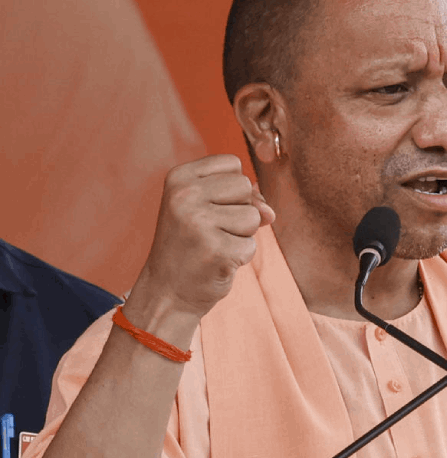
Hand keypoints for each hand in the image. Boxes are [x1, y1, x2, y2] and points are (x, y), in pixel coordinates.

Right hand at [126, 155, 275, 326]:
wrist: (166, 293)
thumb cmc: (191, 246)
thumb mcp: (207, 208)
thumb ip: (241, 198)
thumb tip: (269, 212)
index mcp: (179, 177)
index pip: (233, 164)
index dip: (232, 189)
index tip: (208, 208)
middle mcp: (184, 195)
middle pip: (246, 186)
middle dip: (238, 210)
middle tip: (210, 231)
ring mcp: (198, 222)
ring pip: (253, 215)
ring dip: (241, 235)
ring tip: (213, 245)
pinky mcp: (215, 249)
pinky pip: (251, 245)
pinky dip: (240, 257)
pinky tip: (215, 262)